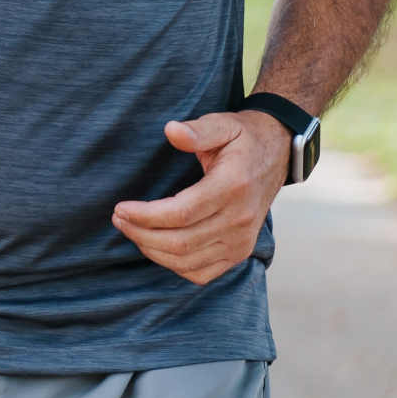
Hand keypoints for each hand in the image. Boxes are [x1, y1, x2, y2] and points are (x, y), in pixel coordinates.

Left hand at [113, 112, 289, 284]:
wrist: (277, 156)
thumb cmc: (243, 139)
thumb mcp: (223, 124)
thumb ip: (198, 130)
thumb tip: (171, 130)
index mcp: (233, 187)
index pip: (181, 214)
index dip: (145, 216)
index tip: (120, 208)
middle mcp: (240, 219)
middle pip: (180, 242)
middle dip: (141, 234)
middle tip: (119, 219)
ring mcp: (242, 240)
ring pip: (187, 261)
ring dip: (152, 250)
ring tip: (130, 230)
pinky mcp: (241, 252)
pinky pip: (202, 273)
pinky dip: (174, 265)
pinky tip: (156, 247)